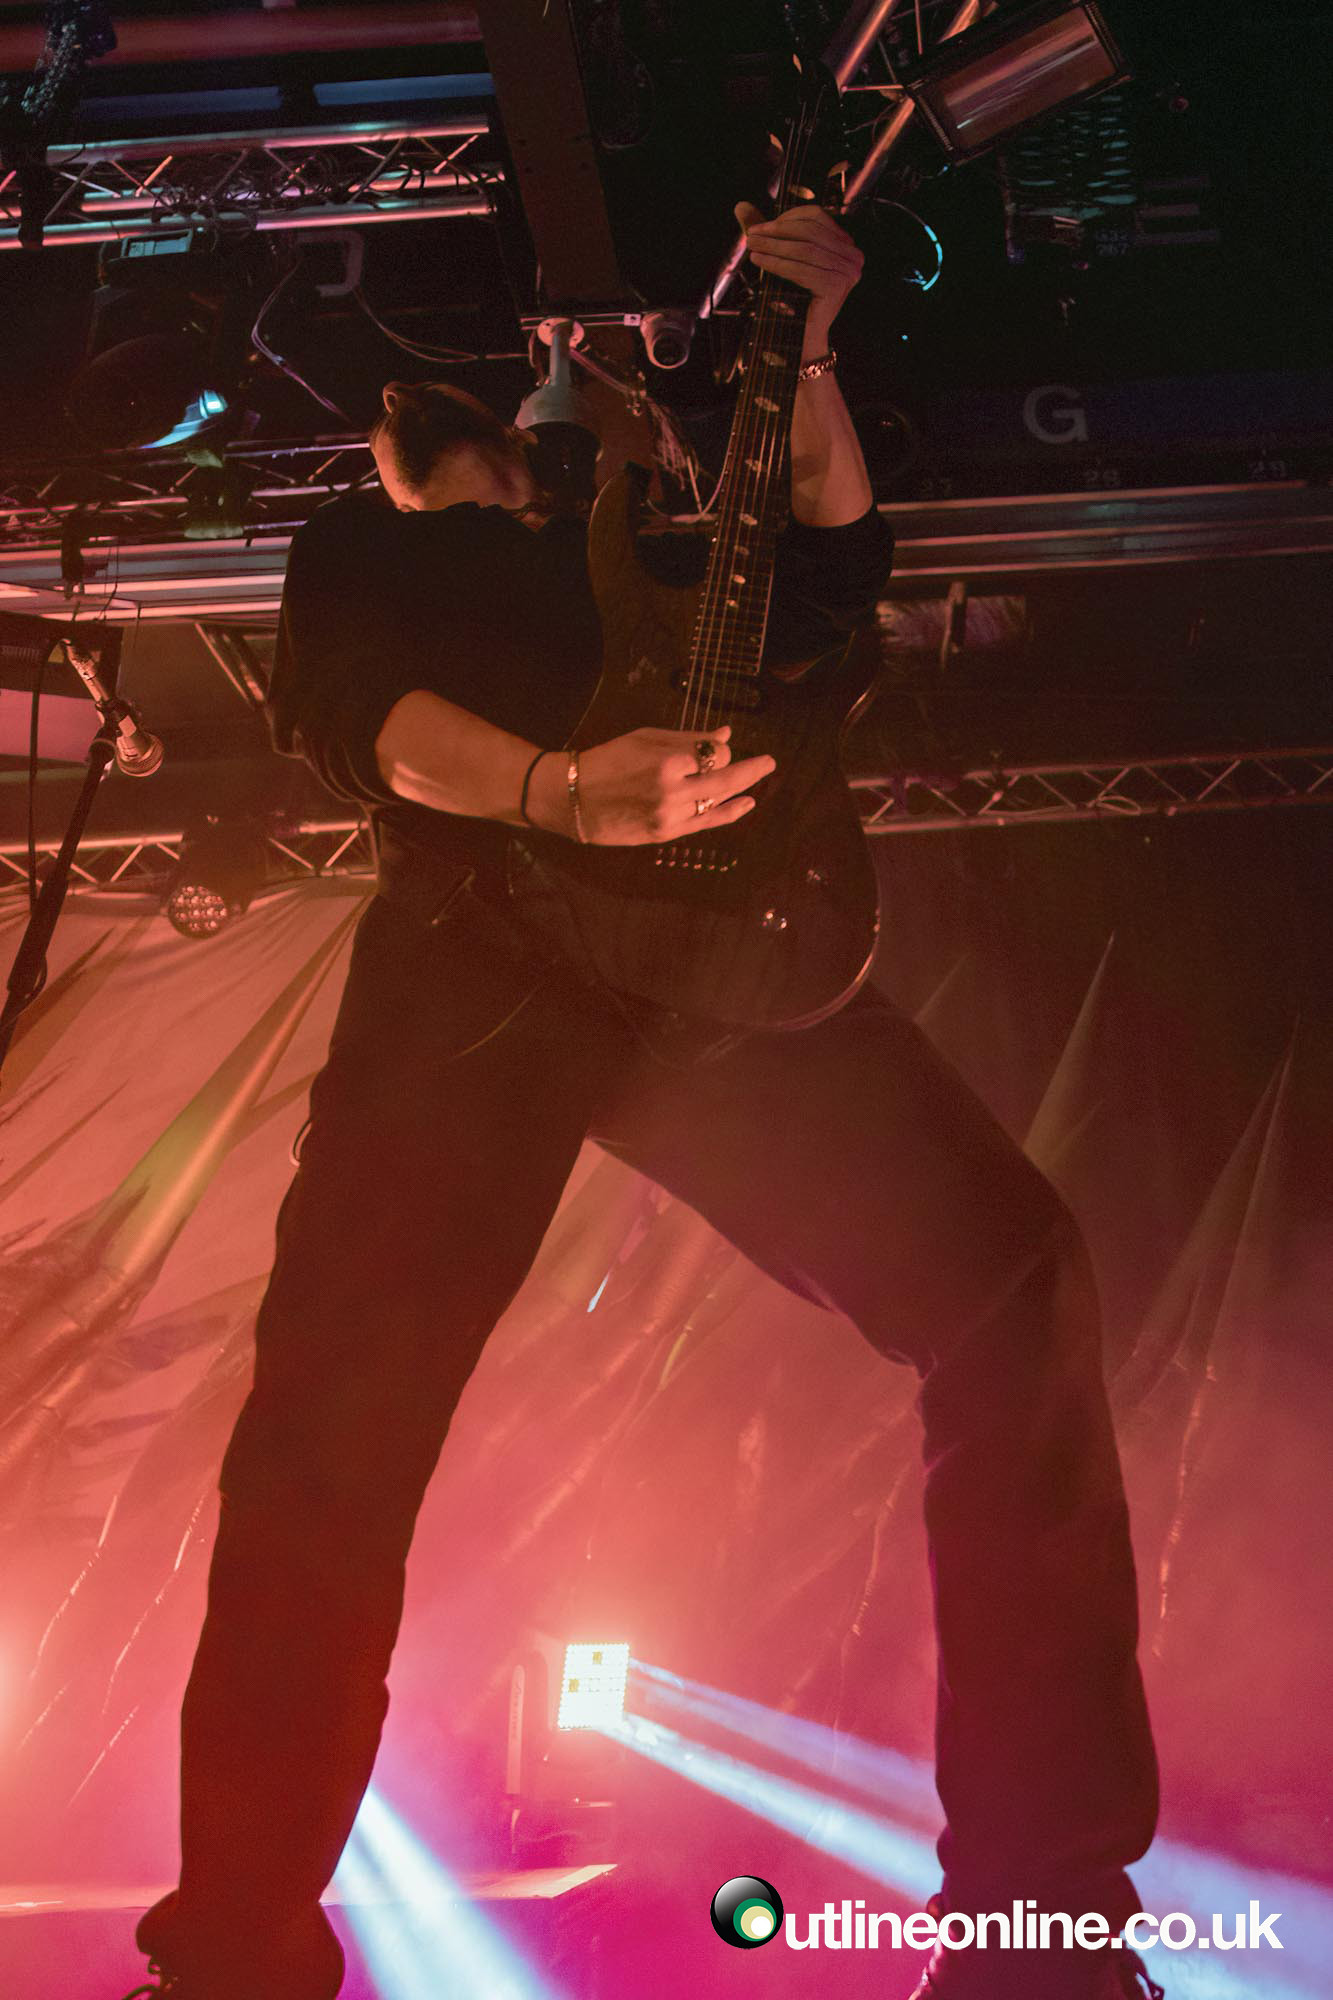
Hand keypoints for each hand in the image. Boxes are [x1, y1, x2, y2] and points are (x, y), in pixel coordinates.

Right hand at [528, 726, 775, 845]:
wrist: (572, 798)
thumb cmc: (607, 761)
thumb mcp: (646, 739)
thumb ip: (688, 738)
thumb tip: (726, 735)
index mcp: (667, 761)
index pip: (714, 754)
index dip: (720, 749)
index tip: (713, 746)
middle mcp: (673, 791)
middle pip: (725, 778)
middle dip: (751, 769)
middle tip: (771, 762)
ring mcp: (671, 816)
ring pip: (718, 801)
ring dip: (742, 789)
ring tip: (760, 778)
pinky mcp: (666, 834)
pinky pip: (707, 823)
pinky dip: (729, 813)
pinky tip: (746, 804)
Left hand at [735, 199, 863, 343]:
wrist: (801, 338)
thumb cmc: (792, 297)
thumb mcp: (782, 257)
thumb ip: (766, 231)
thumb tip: (740, 205)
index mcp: (846, 244)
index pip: (817, 216)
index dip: (787, 217)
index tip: (759, 226)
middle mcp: (853, 256)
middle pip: (811, 231)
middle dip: (777, 232)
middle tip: (751, 235)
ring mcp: (848, 272)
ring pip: (805, 250)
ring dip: (774, 246)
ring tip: (752, 247)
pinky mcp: (837, 287)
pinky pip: (802, 270)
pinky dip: (777, 264)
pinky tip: (760, 262)